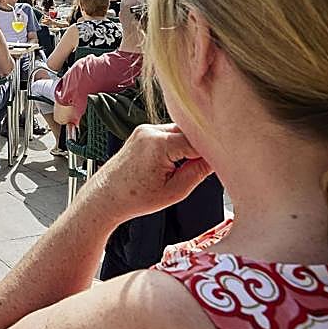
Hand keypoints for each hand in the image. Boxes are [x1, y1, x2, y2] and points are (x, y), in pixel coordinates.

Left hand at [85, 124, 212, 222]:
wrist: (105, 197)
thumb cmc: (134, 198)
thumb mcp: (175, 191)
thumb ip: (199, 172)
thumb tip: (217, 160)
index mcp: (159, 144)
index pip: (198, 140)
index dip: (212, 151)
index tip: (222, 161)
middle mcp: (150, 131)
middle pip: (189, 132)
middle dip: (200, 147)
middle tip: (207, 167)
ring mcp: (144, 130)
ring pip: (179, 132)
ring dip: (188, 146)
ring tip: (186, 168)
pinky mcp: (141, 133)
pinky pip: (168, 134)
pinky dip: (176, 145)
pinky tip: (175, 162)